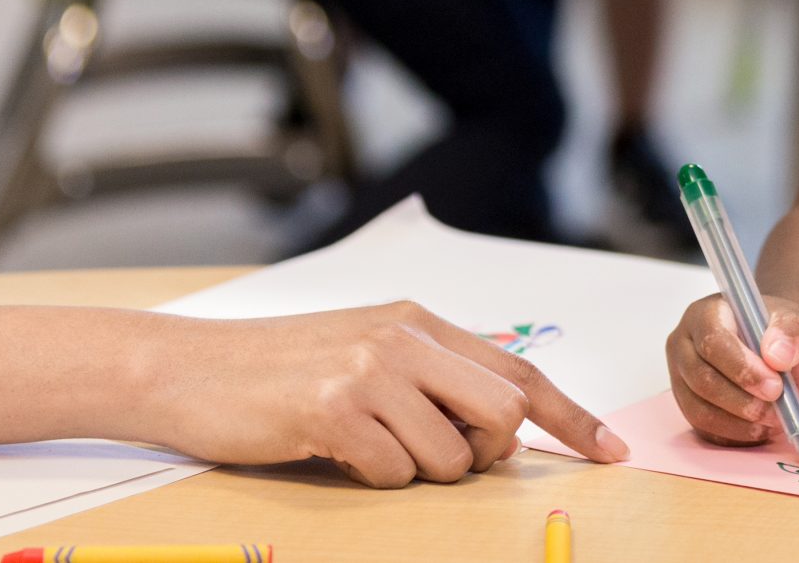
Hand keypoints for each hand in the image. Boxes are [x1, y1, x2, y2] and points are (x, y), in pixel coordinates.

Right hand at [130, 303, 627, 487]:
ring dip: (416, 471)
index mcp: (420, 321)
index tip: (611, 450)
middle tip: (439, 458)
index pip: (520, 371)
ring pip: (450, 455)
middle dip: (486, 457)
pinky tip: (332, 448)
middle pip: (502, 415)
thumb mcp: (367, 350)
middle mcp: (405, 337)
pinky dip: (371, 478)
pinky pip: (392, 472)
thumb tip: (503, 422)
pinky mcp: (335, 409)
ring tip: (364, 445)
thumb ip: (433, 374)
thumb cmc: (277, 369)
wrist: (187, 368)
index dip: (572, 416)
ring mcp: (371, 370)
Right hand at [666, 293, 798, 445]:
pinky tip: (760, 429)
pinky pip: (705, 430)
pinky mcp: (689, 407)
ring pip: (700, 410)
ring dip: (740, 423)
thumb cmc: (784, 335)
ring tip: (773, 420)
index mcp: (706, 314)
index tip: (775, 385)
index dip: (742, 368)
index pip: (712, 342)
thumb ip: (791, 333)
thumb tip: (776, 356)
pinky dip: (735, 435)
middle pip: (702, 380)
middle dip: (743, 401)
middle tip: (777, 409)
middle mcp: (685, 345)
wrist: (784, 353)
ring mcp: (682, 379)